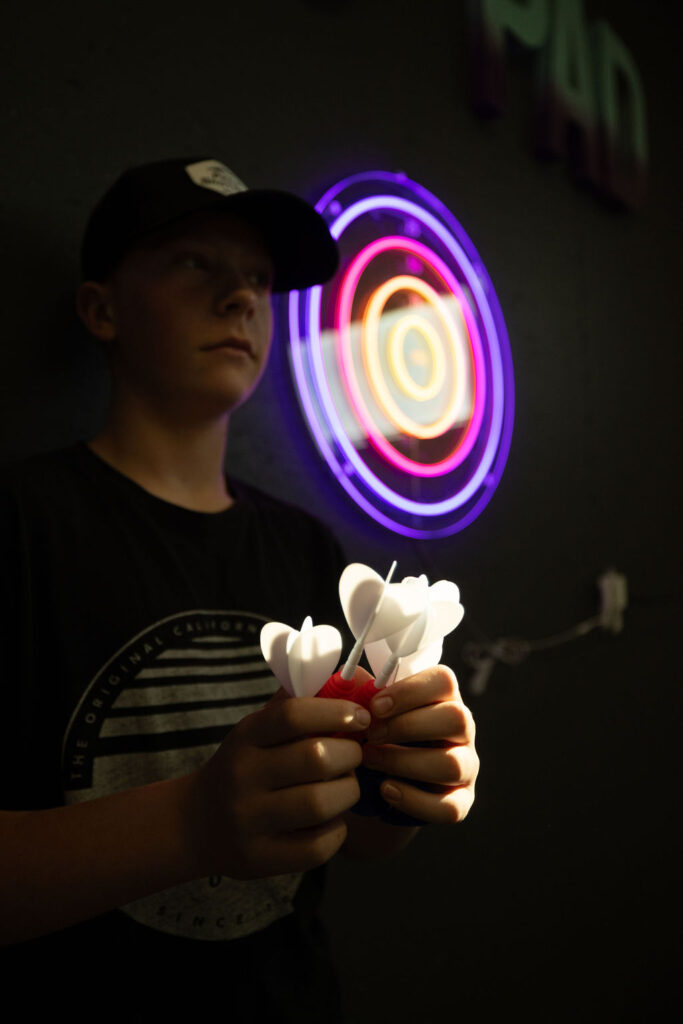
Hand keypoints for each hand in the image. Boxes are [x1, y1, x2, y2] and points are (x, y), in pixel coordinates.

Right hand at [191, 690, 369, 878]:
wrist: (195, 824)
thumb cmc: (243, 767)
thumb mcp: (256, 731)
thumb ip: (292, 705)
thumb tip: (343, 678)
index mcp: (245, 737)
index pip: (293, 715)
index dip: (336, 712)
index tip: (361, 717)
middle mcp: (243, 776)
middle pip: (316, 758)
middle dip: (351, 754)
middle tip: (354, 755)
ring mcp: (249, 820)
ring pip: (320, 803)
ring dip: (348, 792)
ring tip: (346, 786)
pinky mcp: (260, 858)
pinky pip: (316, 846)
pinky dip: (336, 830)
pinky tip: (332, 819)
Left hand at [360, 665, 478, 823]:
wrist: (380, 785)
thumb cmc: (378, 736)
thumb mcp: (371, 712)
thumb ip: (363, 693)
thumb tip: (355, 679)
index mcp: (444, 698)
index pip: (444, 681)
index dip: (410, 691)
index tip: (375, 706)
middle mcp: (463, 730)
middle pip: (456, 718)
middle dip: (406, 727)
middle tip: (371, 735)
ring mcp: (466, 766)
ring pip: (452, 764)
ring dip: (404, 762)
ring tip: (371, 760)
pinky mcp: (461, 801)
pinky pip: (448, 807)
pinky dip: (413, 800)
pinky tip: (386, 790)